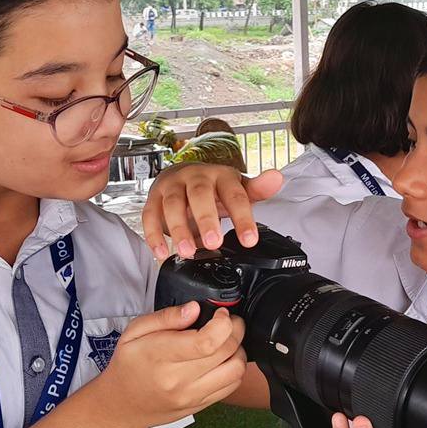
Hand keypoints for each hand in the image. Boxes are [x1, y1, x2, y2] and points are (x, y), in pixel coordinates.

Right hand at [93, 303, 245, 427]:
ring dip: (238, 350)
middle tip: (227, 322)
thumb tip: (194, 308)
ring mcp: (192, 396)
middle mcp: (179, 380)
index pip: (206, 342)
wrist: (122, 405)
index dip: (223, 323)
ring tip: (226, 341)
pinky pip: (232, 385)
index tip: (220, 314)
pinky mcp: (201, 405)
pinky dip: (234, 368)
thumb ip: (165, 317)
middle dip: (235, 330)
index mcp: (160, 357)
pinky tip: (222, 359)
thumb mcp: (134, 332)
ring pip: (236, 370)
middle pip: (226, 352)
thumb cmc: (128, 365)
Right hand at [142, 162, 282, 259]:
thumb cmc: (213, 187)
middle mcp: (195, 177)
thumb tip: (277, 178)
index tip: (249, 241)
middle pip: (199, 194)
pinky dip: (154, 235)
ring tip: (187, 252)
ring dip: (179, 229)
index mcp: (221, 175)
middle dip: (206, 219)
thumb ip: (257, 189)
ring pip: (173, 204)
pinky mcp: (154, 198)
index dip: (242, 218)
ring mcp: (172, 186)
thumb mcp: (237, 187)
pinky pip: (150, 215)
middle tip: (214, 244)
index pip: (235, 195)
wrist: (182, 175)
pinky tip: (162, 253)